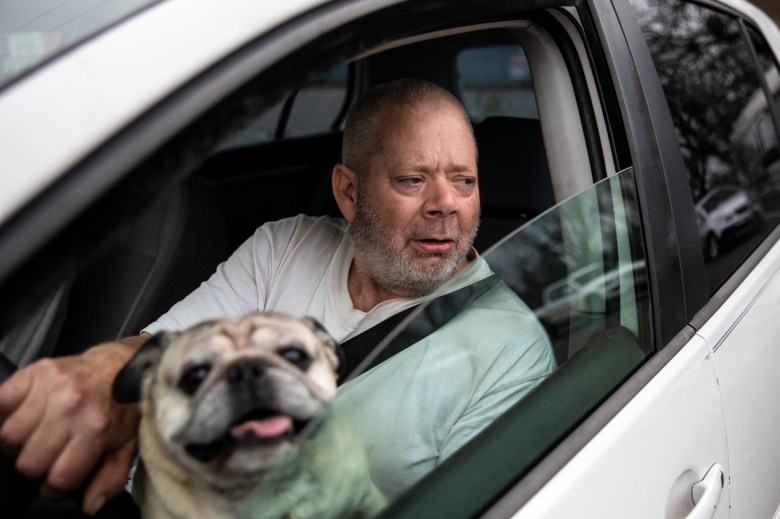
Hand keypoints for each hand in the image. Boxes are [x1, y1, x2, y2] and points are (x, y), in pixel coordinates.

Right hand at [0, 336, 145, 514]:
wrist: (123, 365)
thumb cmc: (124, 405)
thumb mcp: (128, 445)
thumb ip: (110, 479)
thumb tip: (90, 506)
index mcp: (97, 428)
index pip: (58, 478)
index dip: (55, 489)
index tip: (59, 483)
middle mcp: (72, 406)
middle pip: (28, 462)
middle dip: (37, 468)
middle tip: (50, 457)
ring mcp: (52, 386)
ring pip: (9, 436)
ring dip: (19, 443)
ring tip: (37, 437)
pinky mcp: (36, 372)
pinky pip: (0, 403)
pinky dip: (5, 415)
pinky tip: (23, 418)